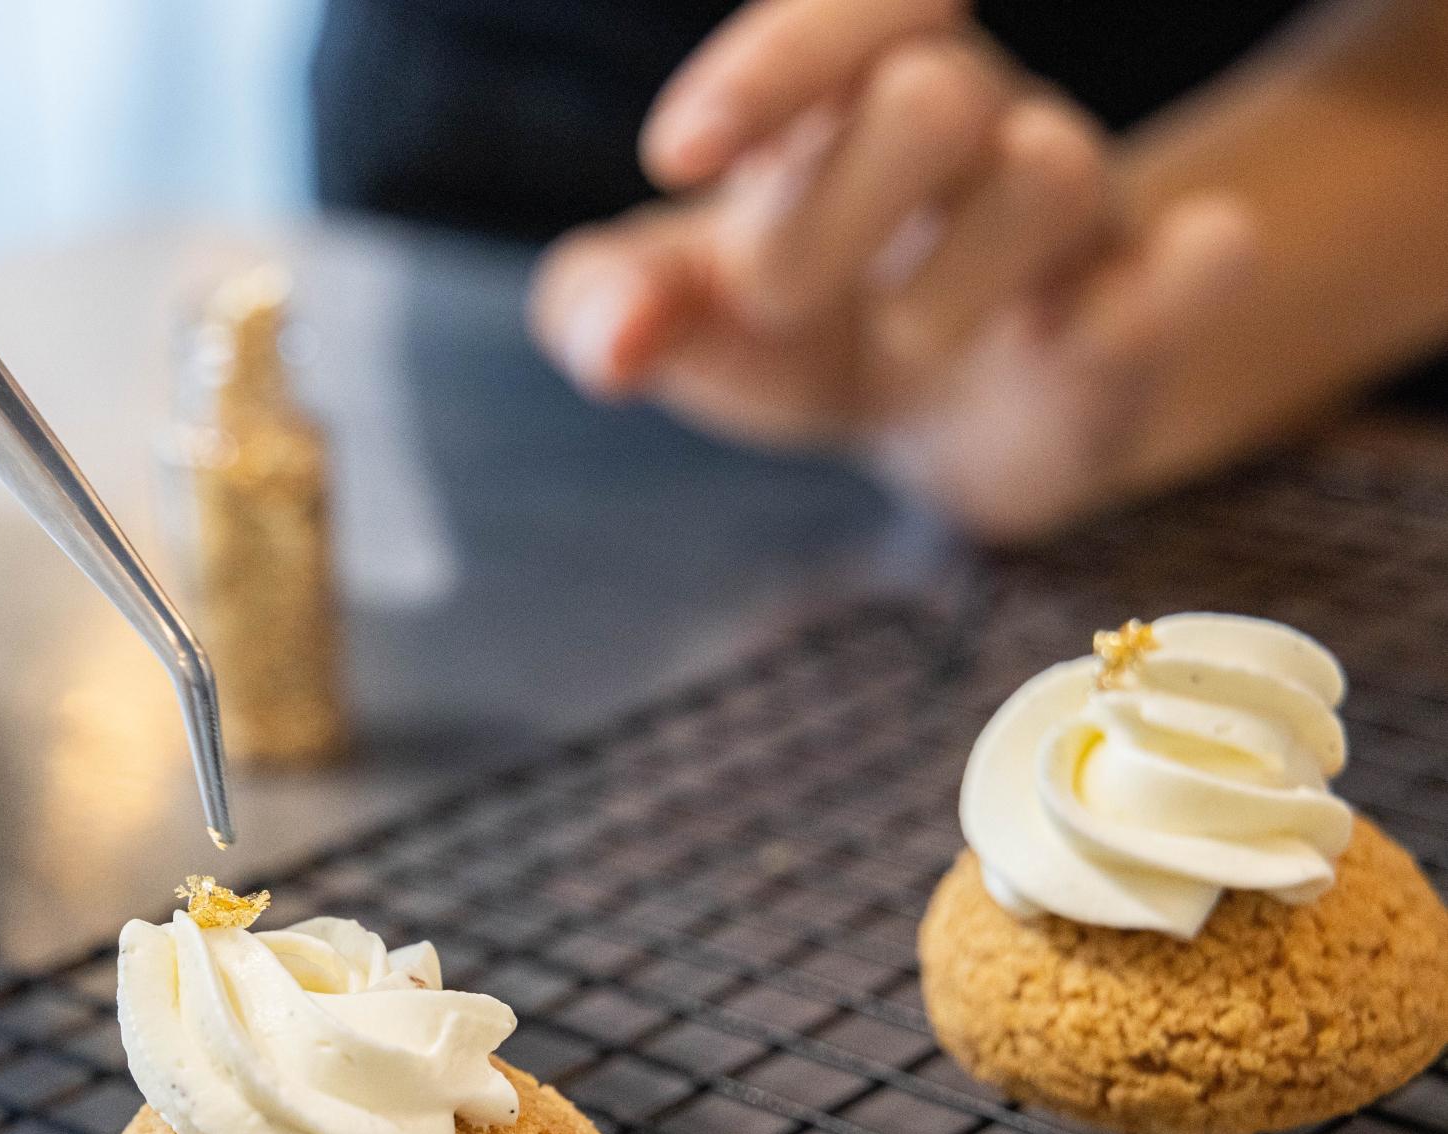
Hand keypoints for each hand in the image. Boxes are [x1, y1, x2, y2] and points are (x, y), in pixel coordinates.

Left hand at [530, 0, 1259, 539]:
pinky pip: (1195, 264)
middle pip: (938, 89)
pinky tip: (1075, 327)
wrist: (922, 427)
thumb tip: (612, 349)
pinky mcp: (1140, 309)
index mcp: (847, 99)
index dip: (771, 68)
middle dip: (835, 206)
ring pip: (1058, 172)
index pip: (843, 17)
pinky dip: (1162, 291)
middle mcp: (975, 124)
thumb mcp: (683, 314)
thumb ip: (604, 305)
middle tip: (776, 299)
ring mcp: (1070, 212)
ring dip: (952, 278)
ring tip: (905, 339)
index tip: (678, 156)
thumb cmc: (793, 327)